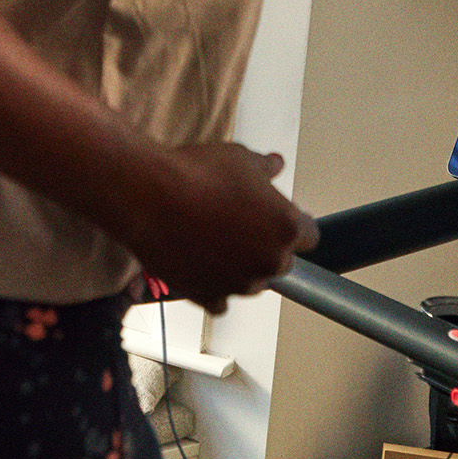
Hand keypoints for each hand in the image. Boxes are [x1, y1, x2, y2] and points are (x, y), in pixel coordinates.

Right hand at [116, 143, 318, 314]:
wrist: (149, 195)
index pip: (308, 235)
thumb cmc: (196, 174)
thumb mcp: (239, 158)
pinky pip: (220, 300)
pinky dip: (213, 287)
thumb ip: (264, 168)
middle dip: (264, 246)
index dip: (291, 223)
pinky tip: (201, 265)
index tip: (276, 217)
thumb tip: (275, 164)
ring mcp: (239, 284)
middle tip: (238, 225)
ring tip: (213, 240)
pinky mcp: (209, 298)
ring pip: (250, 282)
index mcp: (286, 227)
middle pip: (280, 261)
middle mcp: (269, 261)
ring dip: (238, 267)